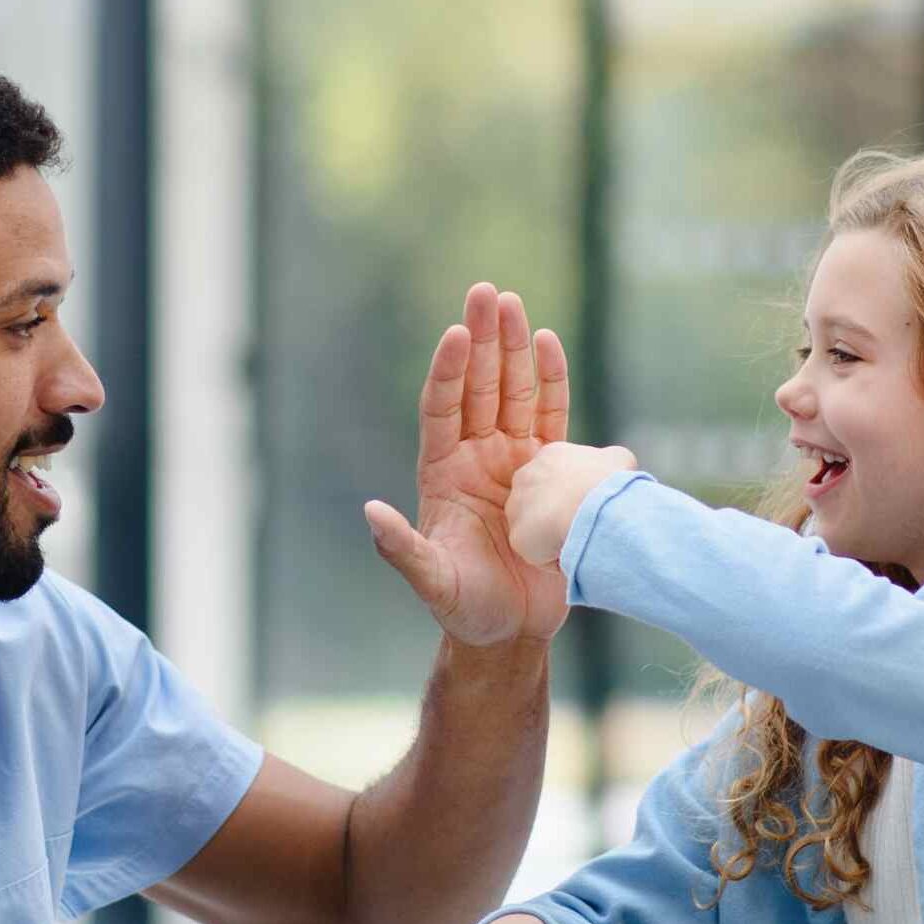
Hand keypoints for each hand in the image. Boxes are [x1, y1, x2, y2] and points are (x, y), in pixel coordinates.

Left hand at [364, 284, 571, 645]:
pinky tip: (550, 344)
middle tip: (487, 294)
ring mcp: (514, 461)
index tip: (456, 334)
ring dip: (515, 350)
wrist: (513, 629)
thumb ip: (402, 550)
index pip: (443, 410)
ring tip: (513, 304)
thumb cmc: (464, 609)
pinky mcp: (551, 473)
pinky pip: (551, 418)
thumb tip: (371, 514)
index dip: (449, 372)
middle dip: (483, 341)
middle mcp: (477, 458)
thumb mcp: (430, 582)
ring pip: (514, 393)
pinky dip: (552, 383)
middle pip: (479, 388)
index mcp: (443, 474)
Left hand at [505, 442, 637, 568]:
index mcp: (551, 456)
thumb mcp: (620, 460)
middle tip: (583, 524)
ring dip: (554, 536)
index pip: (556, 477)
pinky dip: (555, 558)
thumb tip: (611, 471)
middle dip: (558, 513)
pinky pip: (537, 553)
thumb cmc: (609, 483)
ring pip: (535, 528)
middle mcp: (527, 476)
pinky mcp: (518, 536)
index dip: (574, 494)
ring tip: (579, 540)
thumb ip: (608, 462)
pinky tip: (573, 552)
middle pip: (540, 501)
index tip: (590, 505)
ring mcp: (518, 506)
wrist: (594, 509)